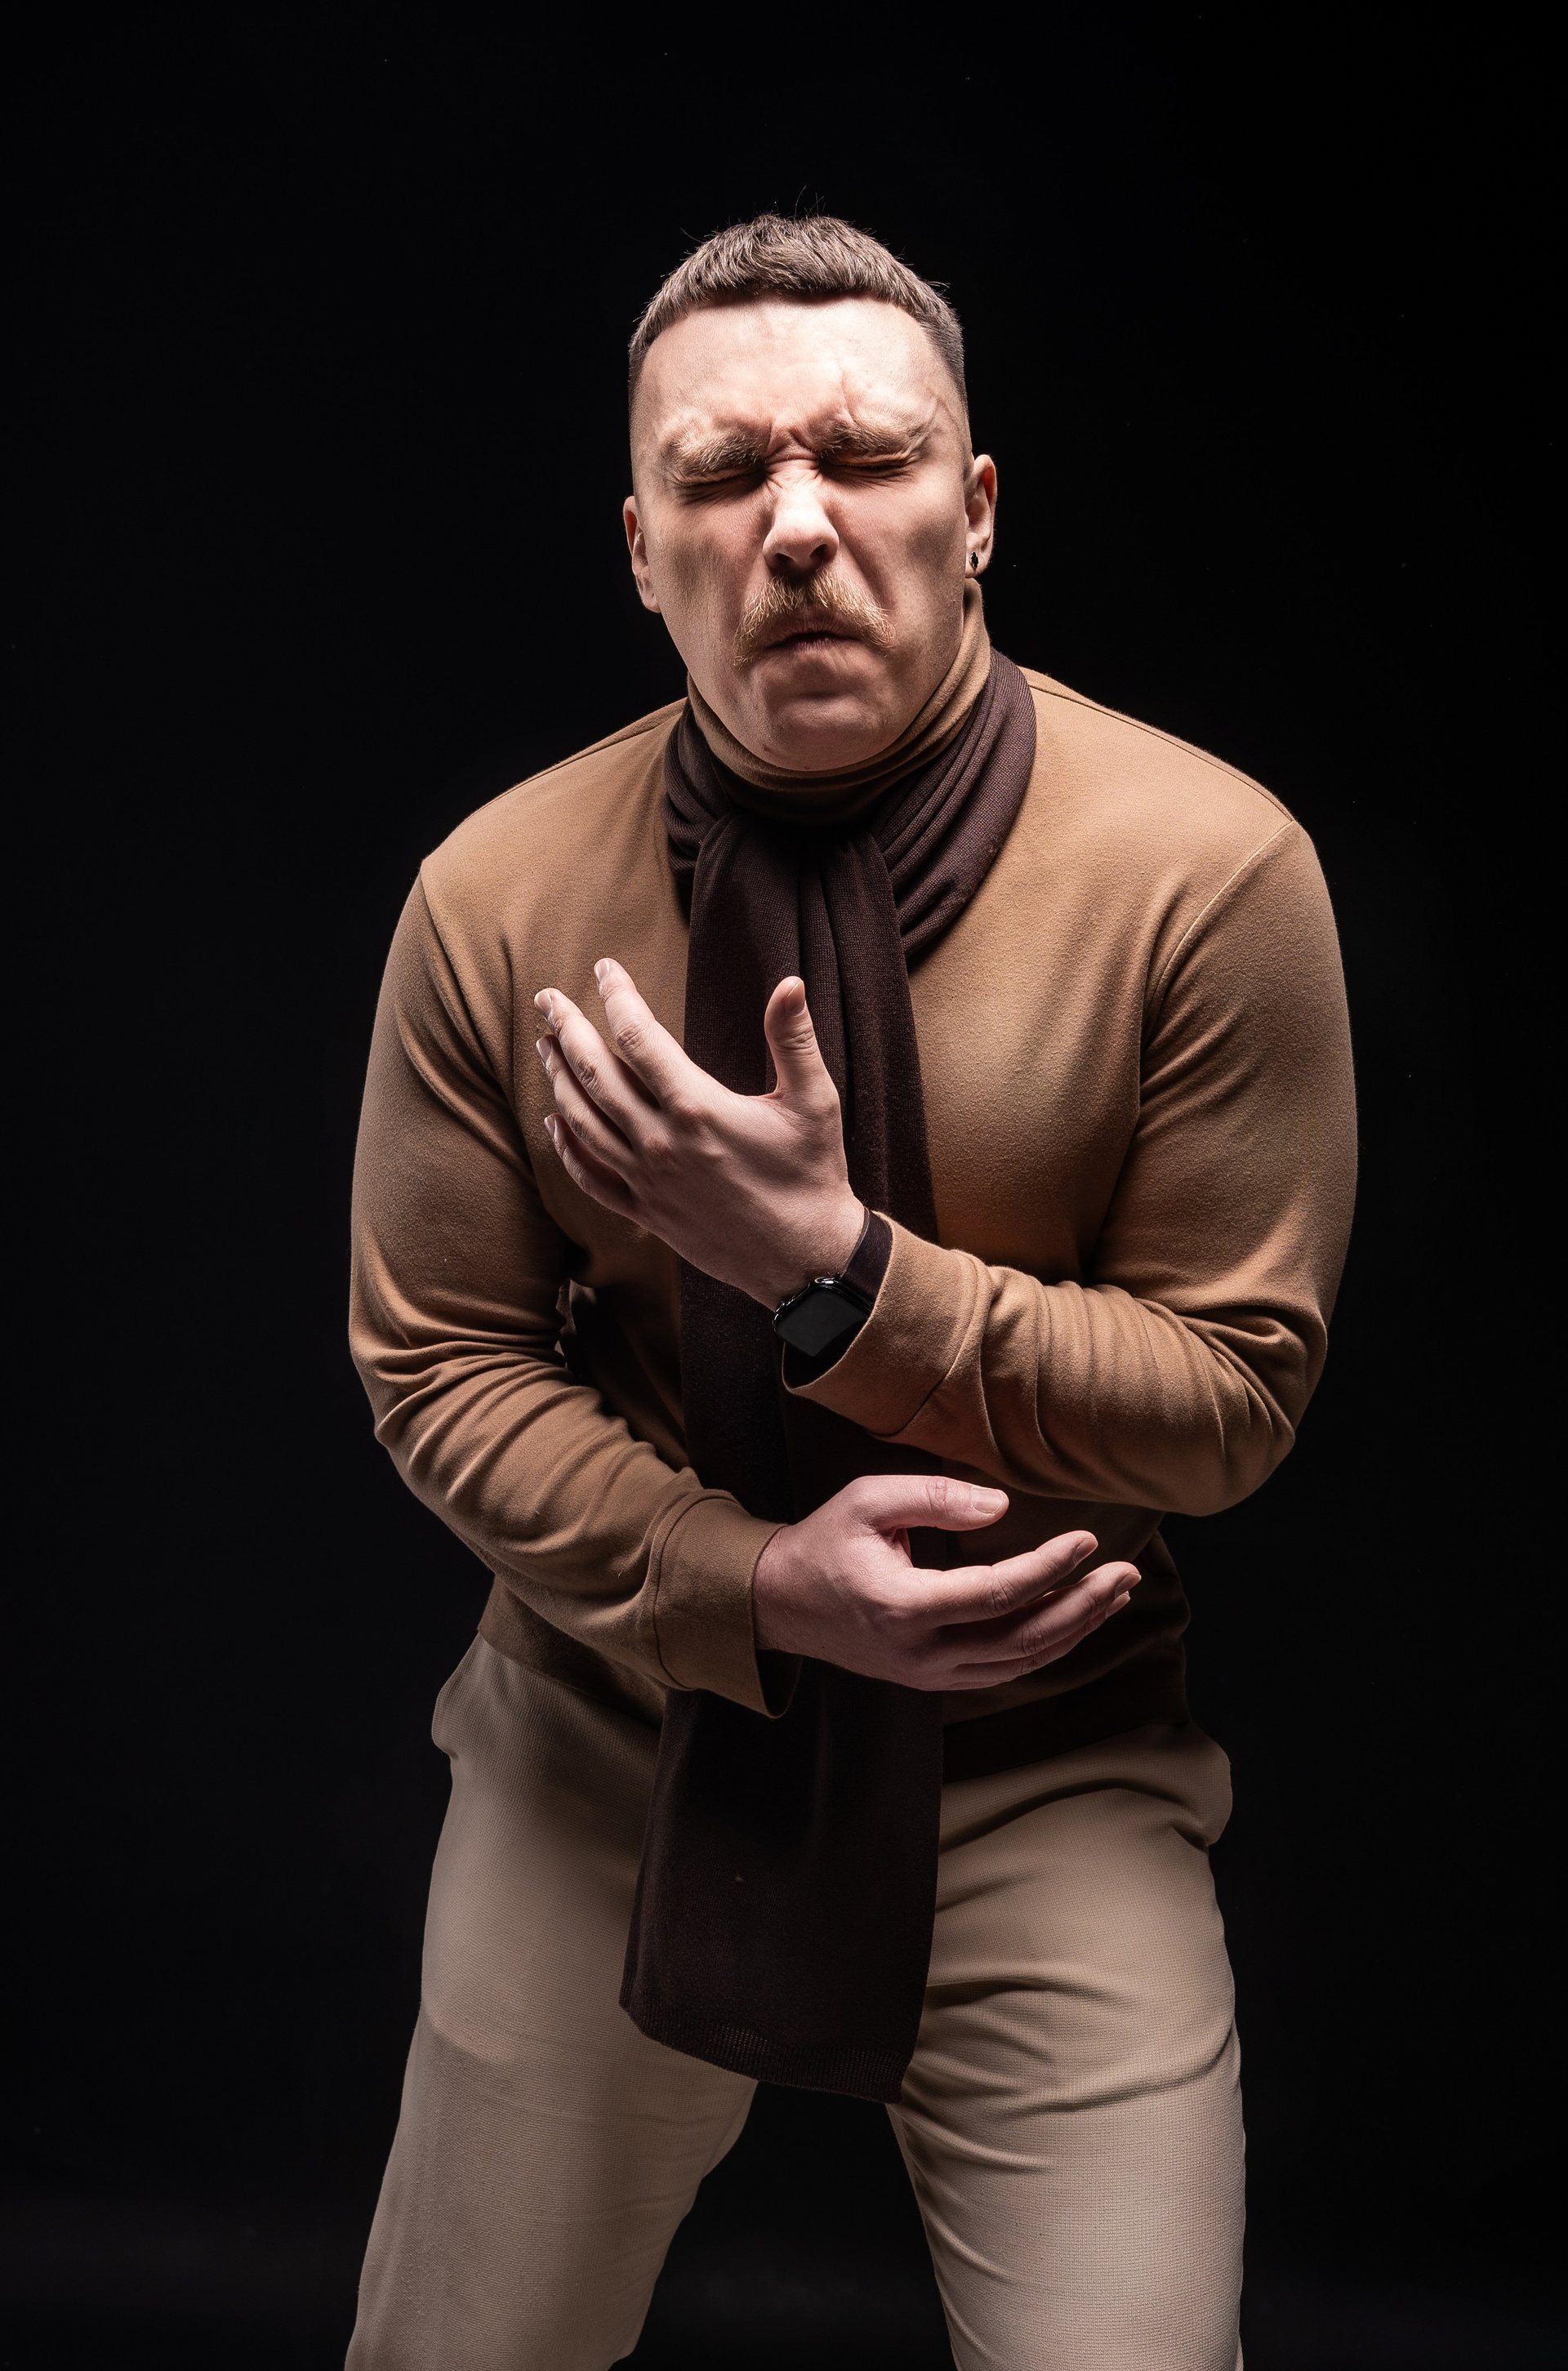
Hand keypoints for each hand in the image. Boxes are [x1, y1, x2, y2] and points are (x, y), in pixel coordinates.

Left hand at [534, 958, 863, 1306]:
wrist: (805, 1260)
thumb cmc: (813, 1175)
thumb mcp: (815, 1101)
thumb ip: (794, 1039)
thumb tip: (790, 983)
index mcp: (698, 1108)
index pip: (638, 1036)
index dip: (616, 996)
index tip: (604, 968)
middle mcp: (661, 1143)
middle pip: (595, 1074)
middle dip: (566, 1029)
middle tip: (547, 998)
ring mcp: (647, 1181)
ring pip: (583, 1122)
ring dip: (558, 1080)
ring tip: (545, 1047)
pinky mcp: (646, 1213)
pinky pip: (591, 1178)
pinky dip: (567, 1149)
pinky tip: (555, 1124)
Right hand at [753, 1476, 1139, 1690]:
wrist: (780, 1604)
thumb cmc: (823, 1543)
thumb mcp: (868, 1500)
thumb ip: (935, 1496)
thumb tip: (1001, 1506)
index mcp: (903, 1606)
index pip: (997, 1593)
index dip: (1050, 1567)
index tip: (1087, 1539)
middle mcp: (921, 1653)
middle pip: (1023, 1639)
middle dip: (1084, 1607)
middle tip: (1126, 1573)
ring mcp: (927, 1674)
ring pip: (1019, 1663)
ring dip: (1074, 1630)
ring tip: (1114, 1595)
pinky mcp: (931, 1680)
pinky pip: (1002, 1670)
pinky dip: (1045, 1647)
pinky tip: (1072, 1620)